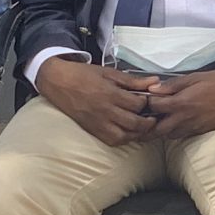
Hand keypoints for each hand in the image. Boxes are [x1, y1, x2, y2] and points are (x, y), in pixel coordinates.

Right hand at [34, 57, 158, 147]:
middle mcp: (106, 111)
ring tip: (143, 127)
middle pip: (135, 123)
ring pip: (125, 136)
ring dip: (138, 134)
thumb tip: (155, 81)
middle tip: (154, 117)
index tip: (151, 100)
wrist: (59, 82)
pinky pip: (112, 141)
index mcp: (111, 94)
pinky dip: (124, 139)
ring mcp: (99, 123)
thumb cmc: (84, 75)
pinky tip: (129, 132)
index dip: (148, 103)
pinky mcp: (93, 130)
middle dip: (148, 123)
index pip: (138, 104)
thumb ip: (133, 81)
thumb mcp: (109, 73)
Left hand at [144, 67, 214, 140]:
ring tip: (152, 120)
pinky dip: (172, 131)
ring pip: (168, 135)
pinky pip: (180, 135)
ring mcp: (193, 128)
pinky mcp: (201, 131)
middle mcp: (185, 119)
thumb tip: (153, 89)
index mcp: (182, 103)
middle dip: (145, 124)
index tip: (139, 98)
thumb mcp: (197, 77)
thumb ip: (174, 85)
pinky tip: (170, 122)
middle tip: (139, 117)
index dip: (144, 102)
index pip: (154, 107)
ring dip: (158, 129)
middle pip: (156, 129)